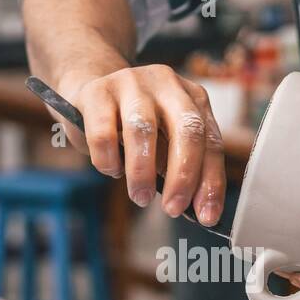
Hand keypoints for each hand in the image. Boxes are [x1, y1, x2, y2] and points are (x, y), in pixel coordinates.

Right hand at [57, 64, 226, 224]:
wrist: (88, 95)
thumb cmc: (133, 126)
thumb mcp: (164, 142)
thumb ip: (181, 167)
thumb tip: (197, 208)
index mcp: (193, 97)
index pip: (211, 142)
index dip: (211, 181)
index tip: (206, 216)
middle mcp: (167, 84)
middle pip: (187, 130)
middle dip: (183, 176)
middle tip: (173, 209)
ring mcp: (132, 83)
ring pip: (143, 130)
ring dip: (143, 173)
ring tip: (140, 197)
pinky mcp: (97, 91)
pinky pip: (104, 133)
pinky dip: (108, 160)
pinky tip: (111, 169)